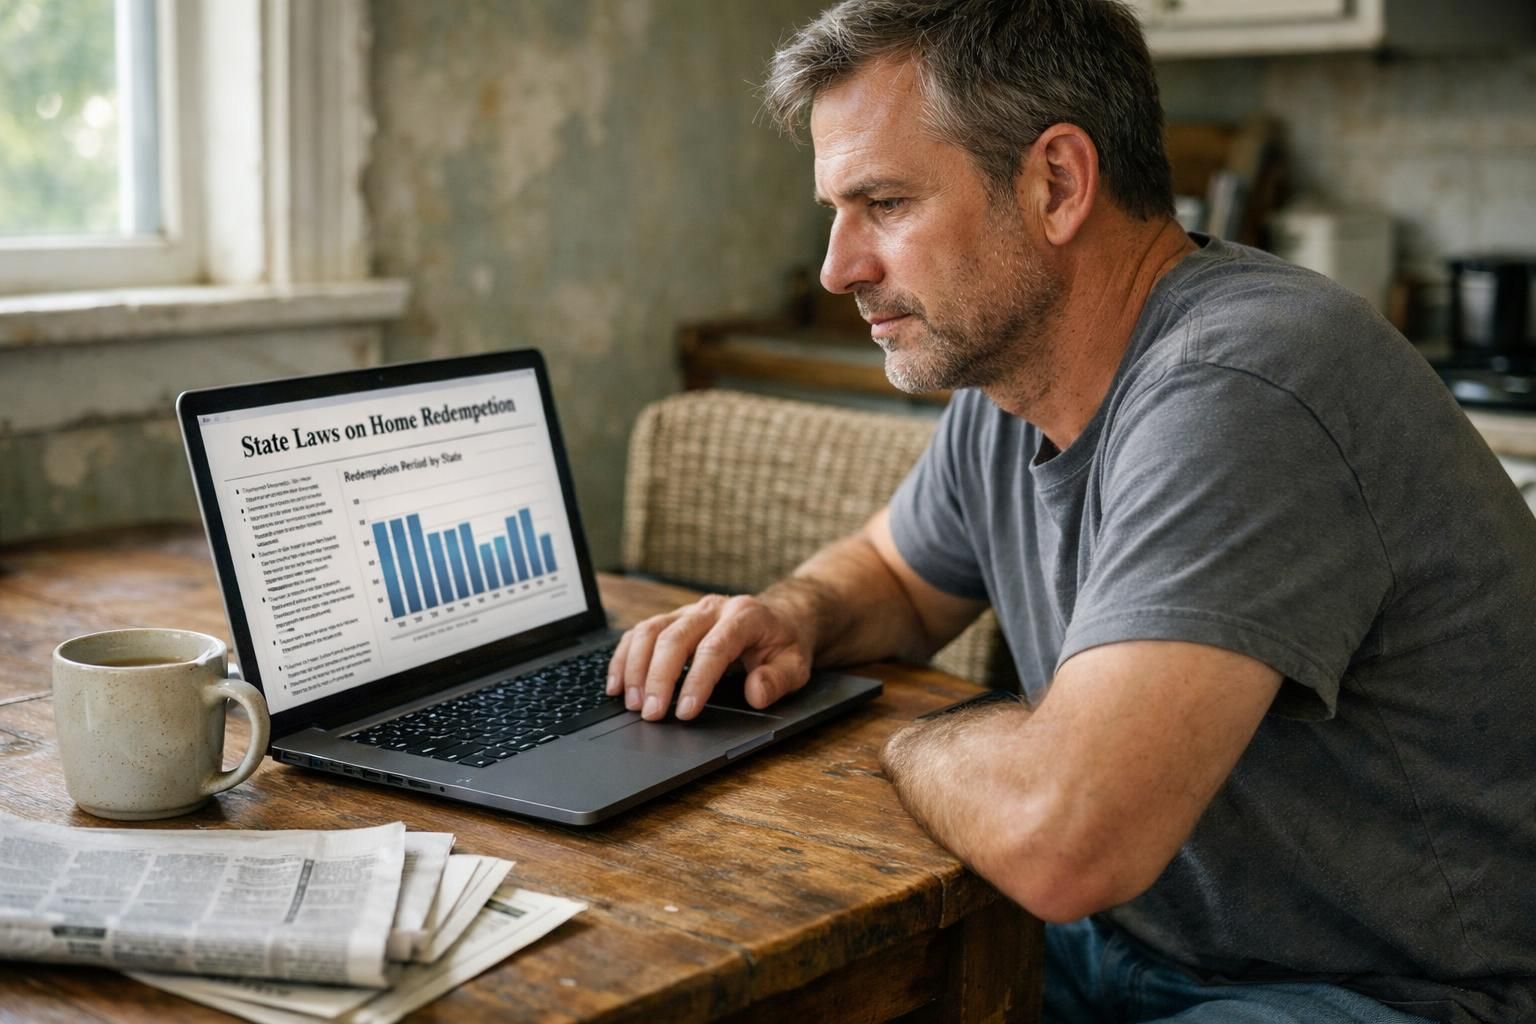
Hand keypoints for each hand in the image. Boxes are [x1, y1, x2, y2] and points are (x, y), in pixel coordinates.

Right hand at [605, 593, 813, 720]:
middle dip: (659, 678)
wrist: (779, 618)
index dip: (696, 681)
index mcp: (744, 616)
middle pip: (674, 638)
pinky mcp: (671, 618)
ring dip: (635, 668)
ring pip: (650, 631)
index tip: (685, 712)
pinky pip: (639, 633)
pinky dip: (623, 658)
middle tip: (652, 715)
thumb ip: (778, 680)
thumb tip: (755, 693)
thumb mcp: (796, 665)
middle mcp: (711, 608)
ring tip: (633, 704)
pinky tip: (617, 686)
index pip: (713, 648)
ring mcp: (687, 611)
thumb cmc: (783, 644)